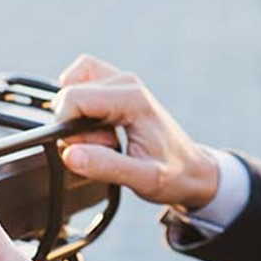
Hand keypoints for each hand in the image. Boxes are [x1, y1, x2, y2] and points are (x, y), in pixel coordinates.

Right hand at [53, 54, 219, 210]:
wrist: (192, 170)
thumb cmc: (173, 174)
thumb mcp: (143, 179)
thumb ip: (104, 166)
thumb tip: (69, 153)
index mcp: (132, 99)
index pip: (72, 98)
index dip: (67, 128)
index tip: (89, 149)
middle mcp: (126, 82)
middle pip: (69, 93)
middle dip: (74, 125)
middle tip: (104, 146)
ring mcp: (121, 82)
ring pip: (71, 84)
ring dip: (76, 114)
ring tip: (103, 138)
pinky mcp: (116, 88)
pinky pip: (81, 86)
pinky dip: (79, 107)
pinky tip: (98, 129)